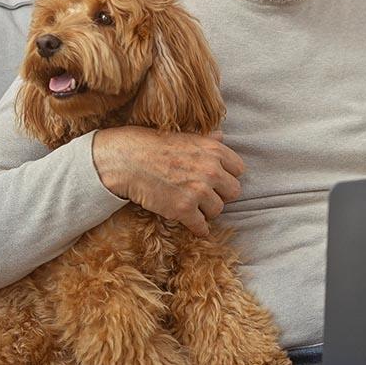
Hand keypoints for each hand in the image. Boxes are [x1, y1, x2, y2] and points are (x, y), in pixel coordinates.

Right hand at [91, 126, 244, 235]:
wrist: (126, 160)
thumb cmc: (153, 144)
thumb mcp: (185, 136)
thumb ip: (207, 140)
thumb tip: (221, 136)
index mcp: (214, 151)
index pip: (239, 170)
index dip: (228, 175)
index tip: (218, 180)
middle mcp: (211, 171)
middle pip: (233, 192)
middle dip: (221, 194)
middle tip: (207, 194)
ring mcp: (198, 192)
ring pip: (218, 210)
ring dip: (207, 210)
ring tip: (194, 206)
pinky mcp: (183, 210)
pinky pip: (201, 226)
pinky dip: (198, 228)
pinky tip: (195, 226)